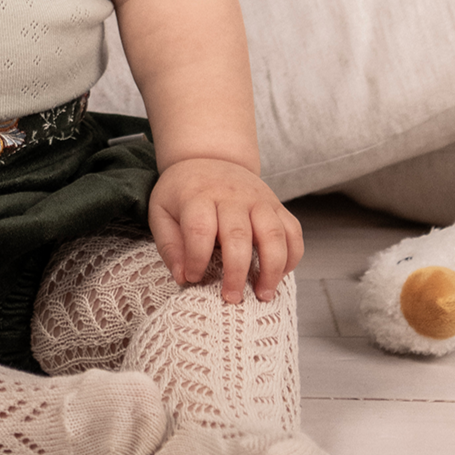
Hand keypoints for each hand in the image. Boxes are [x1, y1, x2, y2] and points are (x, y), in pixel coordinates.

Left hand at [148, 157, 302, 303]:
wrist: (209, 157)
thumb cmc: (183, 190)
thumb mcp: (161, 211)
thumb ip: (169, 245)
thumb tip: (183, 277)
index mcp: (198, 196)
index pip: (200, 229)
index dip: (197, 259)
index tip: (193, 278)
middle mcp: (231, 196)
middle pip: (238, 235)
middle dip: (236, 271)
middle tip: (231, 298)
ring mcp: (258, 199)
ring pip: (273, 234)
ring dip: (271, 268)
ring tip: (263, 294)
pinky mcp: (276, 205)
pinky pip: (293, 231)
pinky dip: (292, 256)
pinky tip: (280, 275)